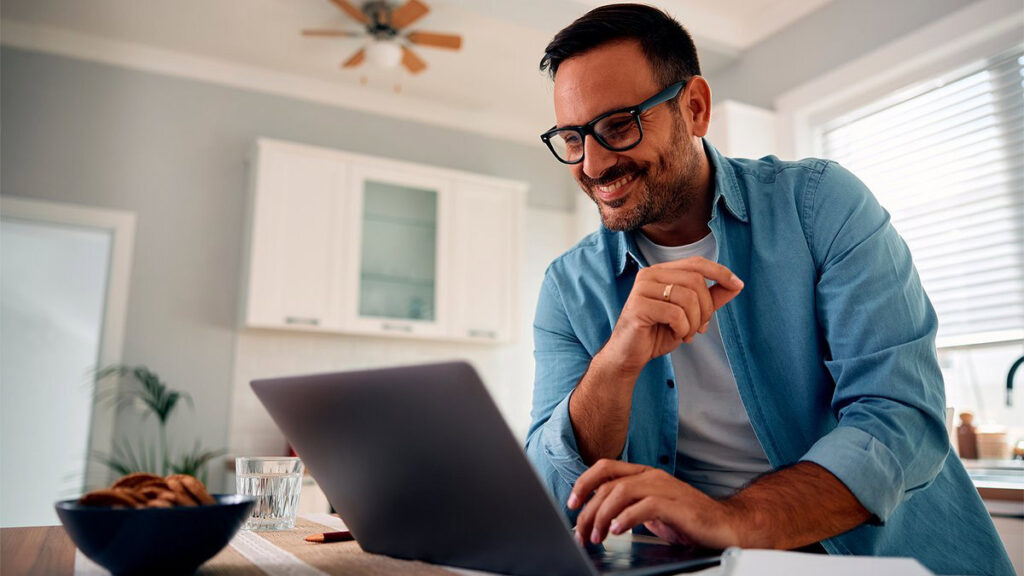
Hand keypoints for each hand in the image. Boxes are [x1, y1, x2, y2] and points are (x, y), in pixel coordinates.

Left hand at [568, 459, 740, 549]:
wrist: (724, 526)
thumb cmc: (687, 519)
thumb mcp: (650, 511)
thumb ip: (627, 507)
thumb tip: (596, 518)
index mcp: (644, 474)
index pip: (605, 467)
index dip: (584, 483)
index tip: (571, 504)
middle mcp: (652, 476)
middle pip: (608, 484)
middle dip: (588, 510)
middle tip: (581, 533)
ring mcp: (664, 488)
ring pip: (620, 492)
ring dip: (602, 516)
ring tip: (597, 536)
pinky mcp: (675, 504)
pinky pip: (643, 506)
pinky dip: (625, 519)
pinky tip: (617, 531)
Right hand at [602, 257, 742, 373]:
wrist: (629, 355)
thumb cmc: (657, 332)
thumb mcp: (690, 314)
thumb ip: (710, 298)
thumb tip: (736, 285)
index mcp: (661, 272)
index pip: (697, 263)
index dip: (720, 272)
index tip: (738, 284)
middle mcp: (650, 274)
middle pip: (696, 281)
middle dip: (706, 309)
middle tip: (700, 327)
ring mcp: (642, 288)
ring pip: (688, 297)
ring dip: (694, 322)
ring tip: (686, 333)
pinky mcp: (638, 305)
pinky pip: (676, 313)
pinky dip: (682, 328)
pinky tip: (675, 335)